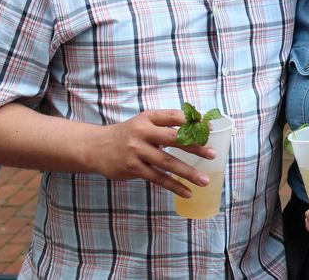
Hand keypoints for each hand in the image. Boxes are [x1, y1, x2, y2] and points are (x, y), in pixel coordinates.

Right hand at [91, 109, 214, 196]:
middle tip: (212, 154)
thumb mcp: (144, 122)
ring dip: (188, 172)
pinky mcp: (133, 168)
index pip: (174, 117)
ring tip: (204, 180)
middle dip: (195, 147)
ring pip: (168, 163)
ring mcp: (137, 151)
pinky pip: (158, 178)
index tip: (210, 130)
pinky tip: (187, 192)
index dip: (193, 122)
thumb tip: (196, 128)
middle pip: (174, 139)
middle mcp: (143, 132)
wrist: (96, 147)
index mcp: (148, 117)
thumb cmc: (127, 134)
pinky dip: (174, 186)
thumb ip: (165, 124)